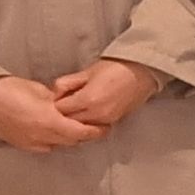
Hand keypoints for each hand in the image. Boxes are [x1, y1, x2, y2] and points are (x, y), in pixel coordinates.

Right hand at [0, 74, 106, 151]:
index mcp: (49, 121)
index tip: (106, 127)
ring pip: (59, 145)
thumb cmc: (12, 89)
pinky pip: (44, 147)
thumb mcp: (42, 92)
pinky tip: (54, 131)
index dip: (95, 131)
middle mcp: (41, 136)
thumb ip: (60, 103)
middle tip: (94, 126)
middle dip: (84, 135)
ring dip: (69, 138)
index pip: (80, 132)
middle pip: (72, 141)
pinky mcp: (21, 145)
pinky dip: (53, 141)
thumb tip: (71, 107)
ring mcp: (30, 143)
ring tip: (74, 127)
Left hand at [48, 57, 168, 130]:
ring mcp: (106, 119)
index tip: (58, 97)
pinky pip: (93, 127)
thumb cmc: (116, 68)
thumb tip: (53, 93)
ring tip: (77, 108)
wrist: (141, 72)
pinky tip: (89, 112)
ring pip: (80, 127)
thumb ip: (66, 83)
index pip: (59, 109)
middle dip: (63, 114)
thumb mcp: (86, 72)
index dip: (56, 102)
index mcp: (87, 99)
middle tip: (65, 103)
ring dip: (75, 120)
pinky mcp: (113, 121)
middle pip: (68, 121)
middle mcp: (96, 113)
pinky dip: (87, 122)